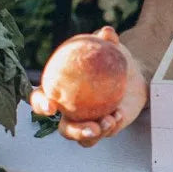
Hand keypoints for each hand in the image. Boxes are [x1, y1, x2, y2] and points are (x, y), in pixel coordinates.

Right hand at [30, 27, 149, 147]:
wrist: (132, 72)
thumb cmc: (110, 57)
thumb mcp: (108, 46)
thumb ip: (105, 40)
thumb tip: (107, 32)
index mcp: (59, 92)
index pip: (42, 100)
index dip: (40, 105)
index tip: (50, 106)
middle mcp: (70, 112)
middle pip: (65, 129)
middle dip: (73, 131)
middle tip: (88, 126)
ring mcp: (88, 123)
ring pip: (85, 138)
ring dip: (94, 134)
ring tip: (107, 122)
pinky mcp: (106, 128)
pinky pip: (107, 131)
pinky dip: (112, 125)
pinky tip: (119, 115)